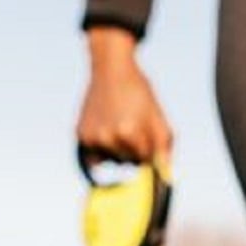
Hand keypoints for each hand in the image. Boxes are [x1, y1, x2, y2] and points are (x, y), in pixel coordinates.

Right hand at [77, 27, 173, 170]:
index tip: (146, 129)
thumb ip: (164, 147)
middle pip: (128, 162)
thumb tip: (165, 176)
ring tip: (119, 125)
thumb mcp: (157, 116)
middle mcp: (106, 136)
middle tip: (133, 124)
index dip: (149, 146)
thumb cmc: (139, 93)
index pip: (145, 159)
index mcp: (128, 131)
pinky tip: (106, 129)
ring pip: (111, 161)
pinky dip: (103, 148)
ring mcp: (91, 137)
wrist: (111, 69)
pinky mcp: (80, 135)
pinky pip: (95, 156)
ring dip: (118, 151)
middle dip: (135, 150)